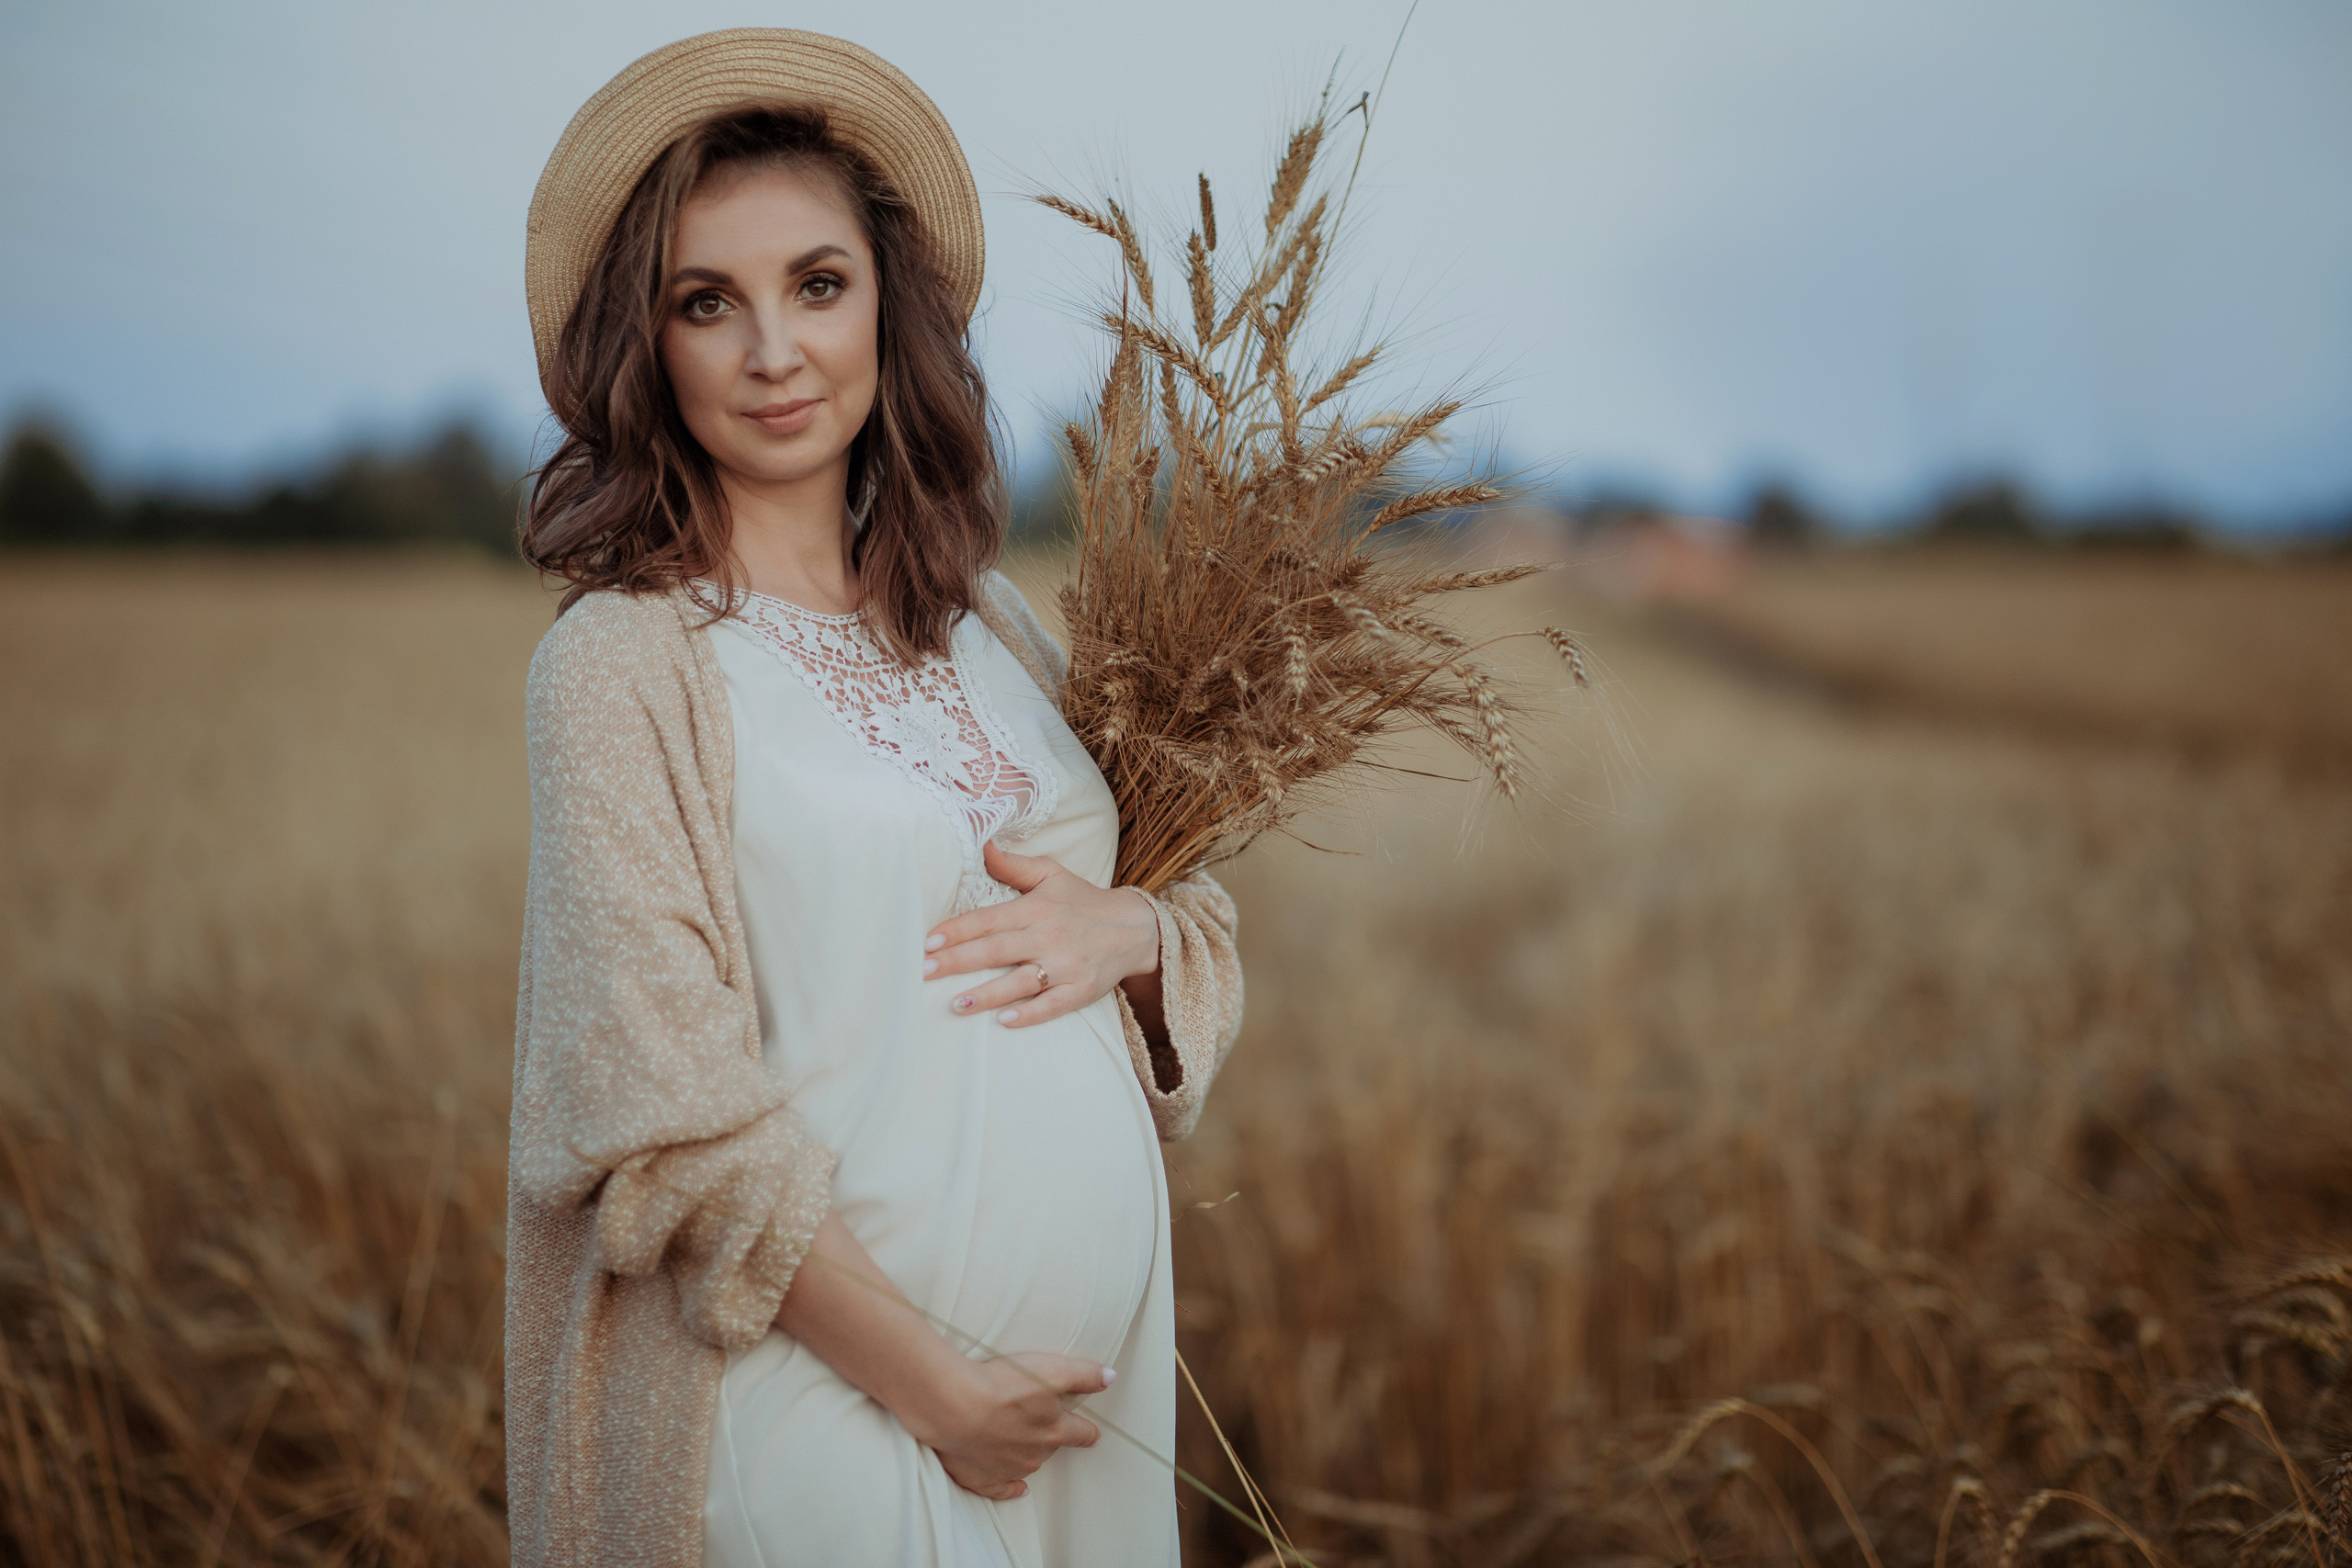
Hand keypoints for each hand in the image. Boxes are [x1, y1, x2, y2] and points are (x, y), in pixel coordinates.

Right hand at [903, 1352, 1110, 1499]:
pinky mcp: (980, 1478)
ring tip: (1019, 1440)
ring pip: (1027, 1464)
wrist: (955, 1405)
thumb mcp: (1052, 1370)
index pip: (1080, 1433)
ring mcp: (1007, 1469)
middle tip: (1042, 1424)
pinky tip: (1016, 1489)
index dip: (1087, 1432)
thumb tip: (1109, 1378)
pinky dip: (1009, 1489)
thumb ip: (1084, 1375)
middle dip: (1050, 1437)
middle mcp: (1035, 1454)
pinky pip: (1001, 1490)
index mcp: (1053, 1430)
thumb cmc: (1002, 1384)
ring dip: (1027, 1454)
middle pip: (1051, 1447)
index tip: (1092, 1435)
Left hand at [923, 843, 1159, 1026]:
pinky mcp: (1082, 989)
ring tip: (956, 1004)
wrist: (1135, 928)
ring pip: (1020, 982)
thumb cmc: (1083, 901)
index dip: (959, 929)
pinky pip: (1053, 1004)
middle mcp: (1048, 936)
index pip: (989, 919)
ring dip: (987, 994)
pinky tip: (1005, 1021)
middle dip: (959, 961)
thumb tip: (982, 843)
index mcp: (1036, 908)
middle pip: (997, 950)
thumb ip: (1014, 864)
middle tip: (923, 970)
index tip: (929, 939)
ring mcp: (1065, 965)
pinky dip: (1031, 1013)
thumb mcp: (1052, 874)